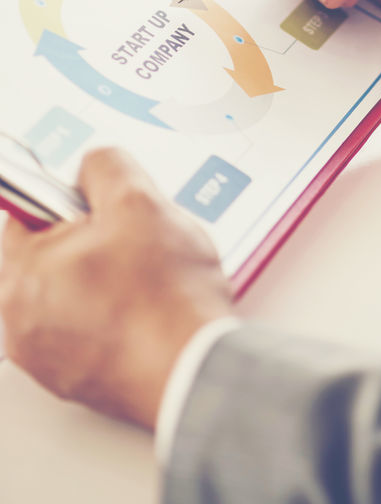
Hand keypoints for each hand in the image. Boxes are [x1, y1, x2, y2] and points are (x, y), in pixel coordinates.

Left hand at [0, 149, 232, 429]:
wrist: (194, 369)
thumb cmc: (166, 297)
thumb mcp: (140, 200)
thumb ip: (106, 165)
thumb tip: (92, 166)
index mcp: (21, 274)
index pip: (26, 210)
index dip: (71, 199)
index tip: (99, 205)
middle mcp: (20, 322)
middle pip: (50, 253)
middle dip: (91, 241)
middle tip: (133, 242)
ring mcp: (45, 357)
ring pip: (70, 290)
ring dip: (103, 278)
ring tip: (146, 278)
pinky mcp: (74, 379)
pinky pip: (85, 328)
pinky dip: (111, 315)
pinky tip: (146, 309)